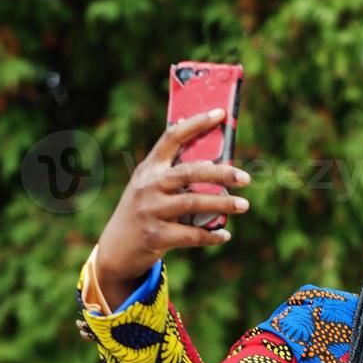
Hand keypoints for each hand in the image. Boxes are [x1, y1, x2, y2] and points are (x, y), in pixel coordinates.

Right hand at [94, 109, 250, 301]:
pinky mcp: (156, 235)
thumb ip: (174, 174)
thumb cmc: (144, 212)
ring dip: (223, 204)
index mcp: (150, 168)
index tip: (220, 114)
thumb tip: (214, 161)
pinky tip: (224, 235)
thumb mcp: (150, 187)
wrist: (116, 249)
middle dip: (221, 173)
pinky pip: (191, 235)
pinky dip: (211, 235)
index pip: (172, 137)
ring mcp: (151, 210)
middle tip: (246, 177)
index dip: (197, 123)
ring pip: (193, 202)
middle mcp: (149, 185)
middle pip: (190, 172)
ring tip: (244, 205)